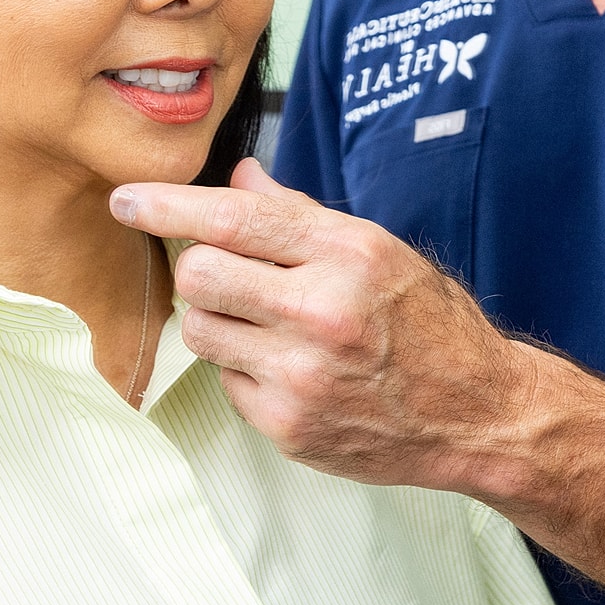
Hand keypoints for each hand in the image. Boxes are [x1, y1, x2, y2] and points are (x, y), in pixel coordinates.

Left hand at [110, 158, 535, 490]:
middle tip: (229, 273)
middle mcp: (322, 313)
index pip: (235, 219)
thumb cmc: (431, 325)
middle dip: (200, 267)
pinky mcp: (287, 425)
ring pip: (200, 329)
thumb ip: (301, 215)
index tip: (127, 199)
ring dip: (220, 320)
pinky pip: (225, 381)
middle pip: (199, 274)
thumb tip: (238, 178)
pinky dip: (246, 368)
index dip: (169, 206)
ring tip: (269, 324)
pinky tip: (291, 368)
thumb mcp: (379, 250)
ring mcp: (301, 375)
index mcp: (349, 255)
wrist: (477, 414)